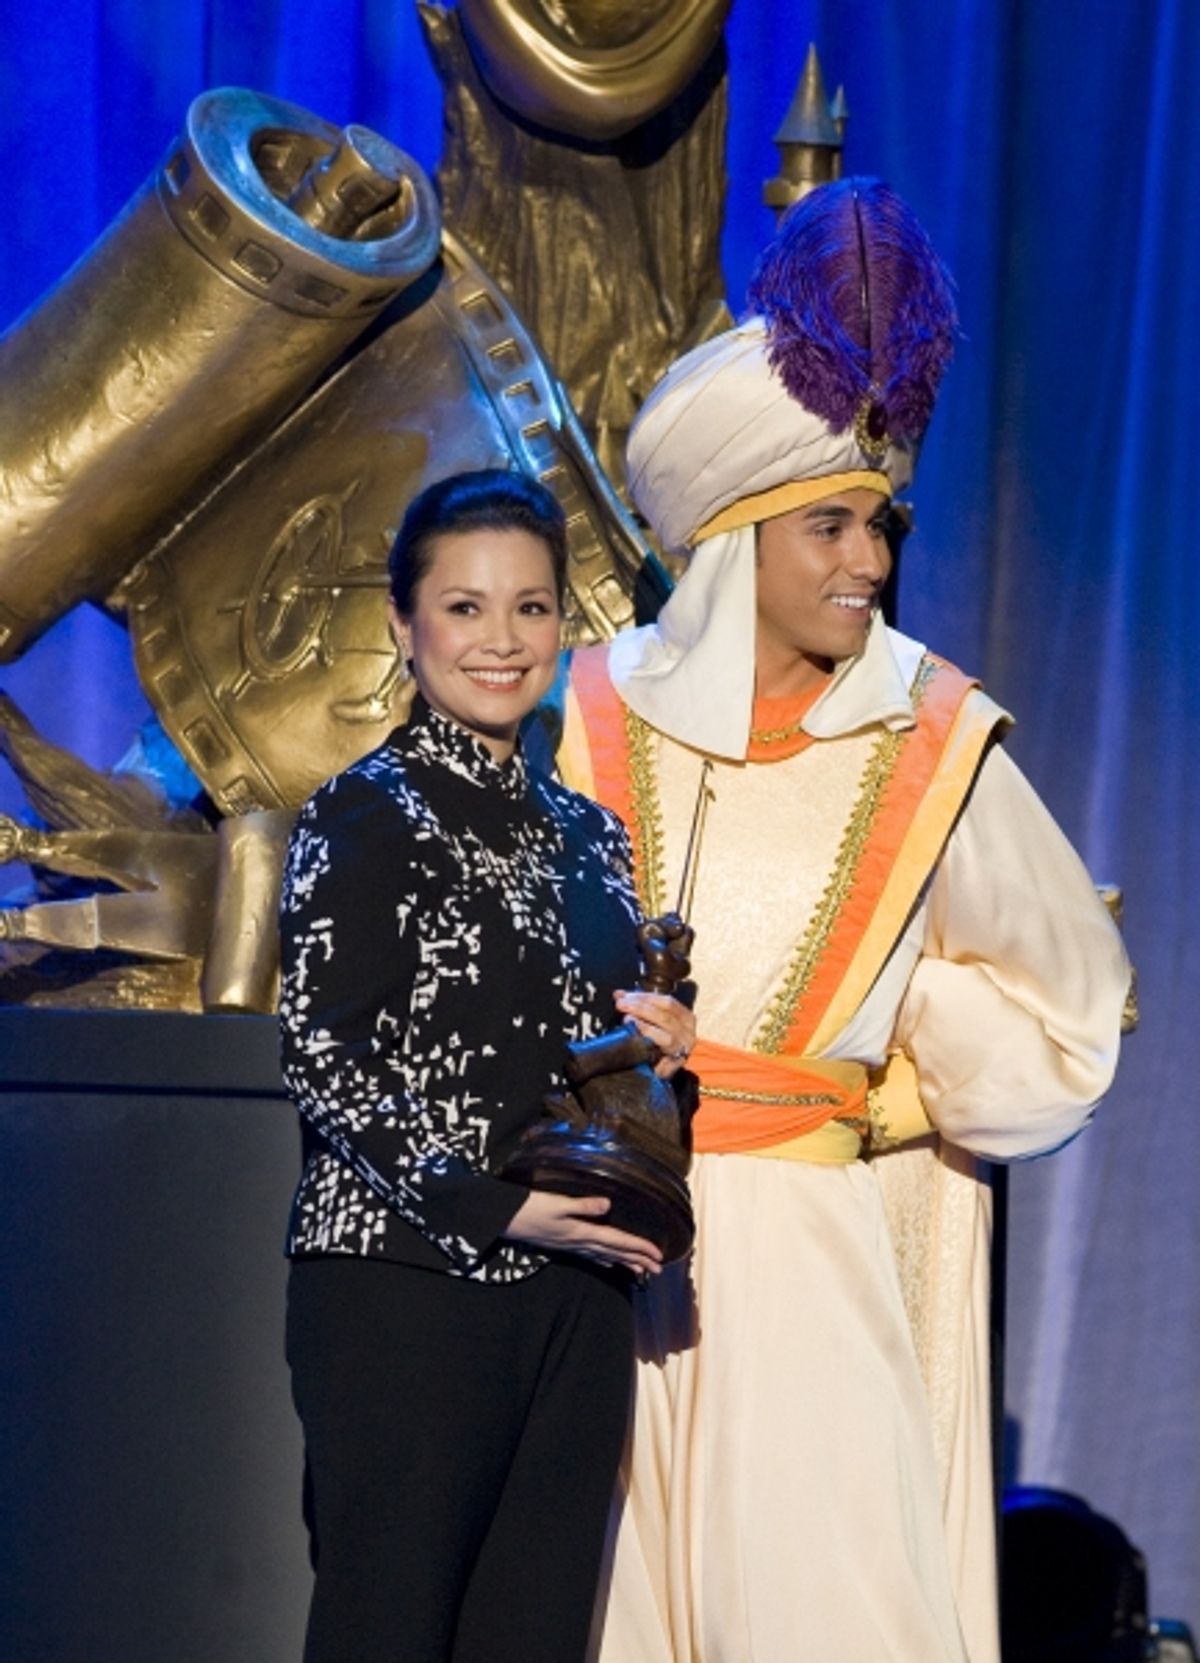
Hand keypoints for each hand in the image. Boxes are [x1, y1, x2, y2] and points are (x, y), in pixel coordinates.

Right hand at [503, 1190, 662, 1276]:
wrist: (506, 1220)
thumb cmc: (530, 1208)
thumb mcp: (557, 1204)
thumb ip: (583, 1205)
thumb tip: (608, 1205)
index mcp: (582, 1232)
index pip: (617, 1240)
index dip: (639, 1247)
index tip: (658, 1254)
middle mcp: (579, 1242)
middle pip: (615, 1252)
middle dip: (638, 1260)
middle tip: (659, 1269)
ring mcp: (572, 1245)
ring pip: (605, 1256)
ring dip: (624, 1262)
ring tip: (642, 1270)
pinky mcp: (564, 1244)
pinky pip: (591, 1255)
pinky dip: (604, 1259)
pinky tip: (609, 1263)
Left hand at [613, 989, 696, 1077]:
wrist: (660, 1069)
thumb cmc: (659, 1040)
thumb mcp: (653, 1019)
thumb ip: (639, 1006)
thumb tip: (619, 995)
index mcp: (686, 1017)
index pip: (667, 1002)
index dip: (644, 997)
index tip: (624, 996)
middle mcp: (687, 1033)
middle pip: (665, 1016)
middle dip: (640, 1008)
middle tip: (621, 1005)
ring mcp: (682, 1049)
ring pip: (665, 1036)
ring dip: (644, 1025)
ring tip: (627, 1019)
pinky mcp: (674, 1064)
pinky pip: (661, 1054)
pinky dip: (648, 1043)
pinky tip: (634, 1038)